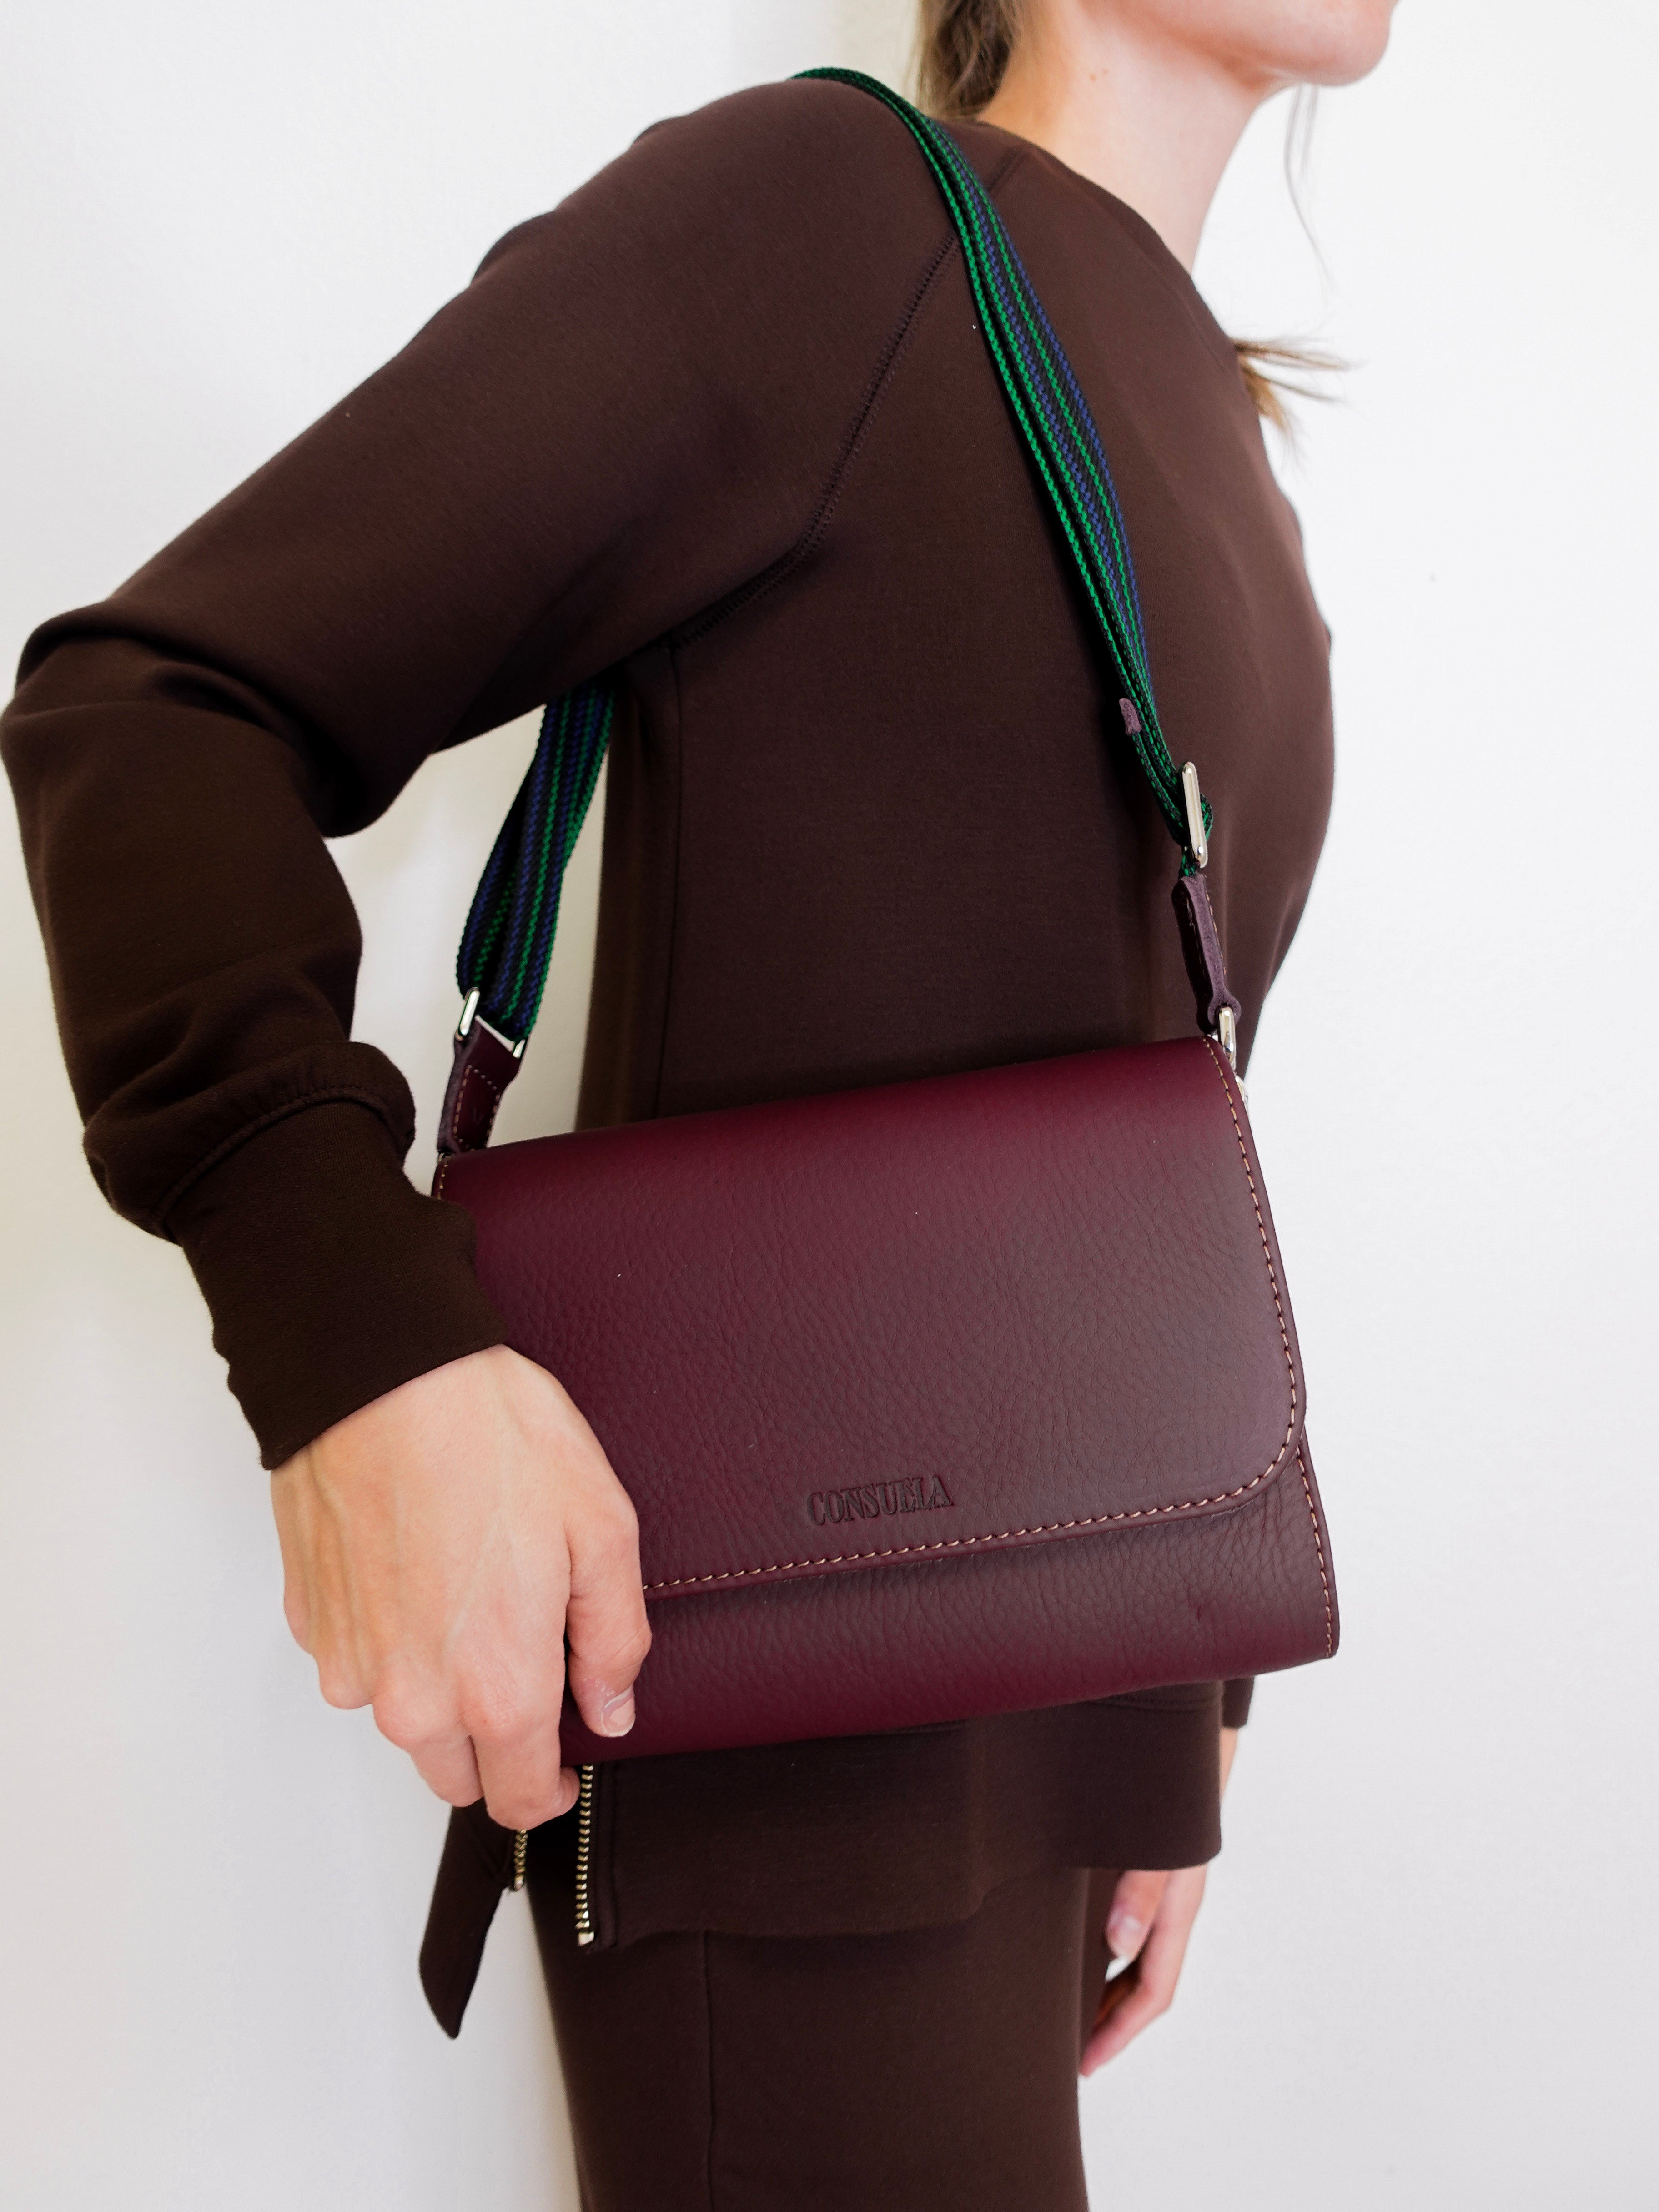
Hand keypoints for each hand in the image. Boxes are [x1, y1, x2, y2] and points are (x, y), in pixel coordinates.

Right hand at [270, 1344, 649, 1830]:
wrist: (380, 1375)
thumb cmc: (494, 1438)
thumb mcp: (602, 1529)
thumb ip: (614, 1641)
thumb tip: (613, 1709)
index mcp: (498, 1688)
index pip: (521, 1798)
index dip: (551, 1790)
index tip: (565, 1767)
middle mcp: (415, 1699)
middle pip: (458, 1774)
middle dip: (496, 1744)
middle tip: (524, 1664)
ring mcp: (353, 1665)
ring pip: (405, 1721)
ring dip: (438, 1690)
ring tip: (469, 1597)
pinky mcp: (311, 1623)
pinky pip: (361, 1664)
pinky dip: (390, 1642)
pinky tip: (418, 1570)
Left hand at [1081, 1724, 1238, 2074]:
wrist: (1188, 1730)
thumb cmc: (1177, 1785)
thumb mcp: (1159, 1843)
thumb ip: (1140, 1892)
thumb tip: (1119, 1946)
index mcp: (1179, 1908)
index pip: (1154, 1992)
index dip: (1121, 2031)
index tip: (1088, 2061)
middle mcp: (1172, 1903)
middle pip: (1145, 1982)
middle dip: (1112, 2019)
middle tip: (1071, 2047)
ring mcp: (1161, 1885)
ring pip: (1136, 1953)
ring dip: (1107, 1984)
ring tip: (1069, 2005)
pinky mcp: (1146, 1861)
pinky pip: (1129, 1920)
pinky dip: (1106, 1944)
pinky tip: (1077, 1938)